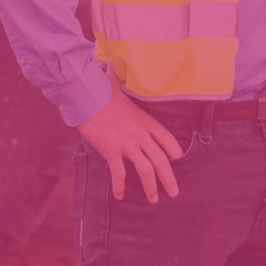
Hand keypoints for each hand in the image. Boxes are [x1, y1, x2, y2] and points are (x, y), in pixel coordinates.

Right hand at [77, 87, 183, 202]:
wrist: (88, 99)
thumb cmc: (103, 92)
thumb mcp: (117, 87)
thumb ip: (119, 80)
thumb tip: (110, 65)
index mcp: (146, 121)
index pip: (168, 139)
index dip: (175, 152)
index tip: (177, 160)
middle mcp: (141, 135)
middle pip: (161, 160)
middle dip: (169, 178)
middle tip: (174, 191)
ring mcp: (128, 144)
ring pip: (146, 170)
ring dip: (151, 187)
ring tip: (154, 199)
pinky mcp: (112, 151)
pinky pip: (119, 174)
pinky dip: (120, 186)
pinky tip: (120, 196)